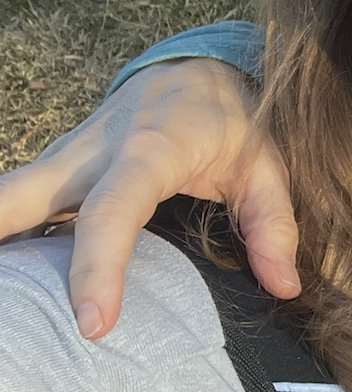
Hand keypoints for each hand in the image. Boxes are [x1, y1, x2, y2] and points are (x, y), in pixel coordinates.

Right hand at [0, 58, 297, 337]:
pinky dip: (9, 233)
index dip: (98, 267)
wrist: (192, 70)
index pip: (111, 211)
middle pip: (21, 196)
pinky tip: (16, 279)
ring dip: (1, 237)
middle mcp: (91, 154)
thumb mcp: (266, 166)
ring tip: (11, 304)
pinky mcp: (55, 169)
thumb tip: (284, 286)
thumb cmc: (230, 120)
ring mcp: (65, 159)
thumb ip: (274, 226)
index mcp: (148, 151)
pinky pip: (18, 203)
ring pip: (8, 196)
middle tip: (10, 312)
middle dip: (2, 237)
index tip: (93, 322)